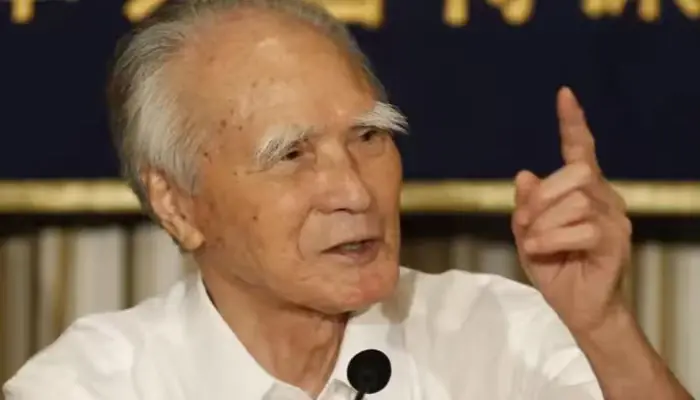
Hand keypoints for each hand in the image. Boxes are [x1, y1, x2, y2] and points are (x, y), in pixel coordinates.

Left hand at [511, 87, 632, 333]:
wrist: (578, 308)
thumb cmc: (555, 268)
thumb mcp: (529, 233)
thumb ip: (527, 205)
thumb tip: (525, 173)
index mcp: (583, 191)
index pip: (581, 150)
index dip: (573, 123)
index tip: (564, 94)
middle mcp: (604, 197)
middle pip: (575, 173)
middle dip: (541, 197)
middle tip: (523, 222)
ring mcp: (614, 218)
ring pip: (574, 201)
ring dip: (542, 223)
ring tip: (533, 244)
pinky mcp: (615, 241)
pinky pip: (583, 227)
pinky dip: (551, 238)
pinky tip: (539, 250)